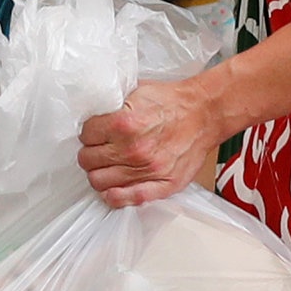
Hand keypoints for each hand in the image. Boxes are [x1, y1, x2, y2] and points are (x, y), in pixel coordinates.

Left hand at [78, 74, 225, 206]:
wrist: (205, 112)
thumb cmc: (173, 102)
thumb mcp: (136, 92)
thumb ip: (111, 105)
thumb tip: (90, 114)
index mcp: (123, 124)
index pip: (85, 135)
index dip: (89, 133)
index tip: (95, 133)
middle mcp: (132, 149)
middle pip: (88, 160)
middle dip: (91, 153)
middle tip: (100, 149)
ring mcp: (147, 170)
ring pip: (100, 181)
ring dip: (100, 173)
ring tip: (108, 166)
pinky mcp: (162, 184)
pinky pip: (128, 198)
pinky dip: (115, 196)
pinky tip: (114, 188)